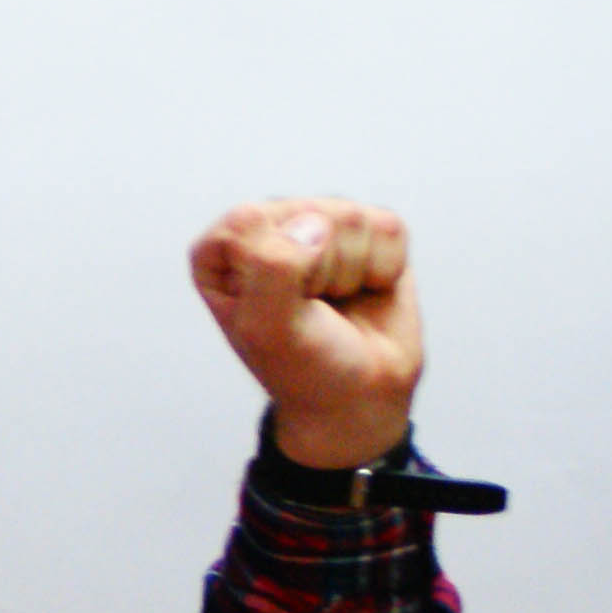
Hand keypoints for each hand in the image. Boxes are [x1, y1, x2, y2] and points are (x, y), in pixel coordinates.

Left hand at [190, 200, 422, 469]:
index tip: (276, 308)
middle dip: (319, 273)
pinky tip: (367, 289)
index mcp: (224, 247)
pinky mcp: (369, 230)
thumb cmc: (301, 367)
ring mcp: (322, 223)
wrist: (358, 397)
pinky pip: (387, 228)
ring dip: (352, 273)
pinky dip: (385, 268)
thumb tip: (313, 223)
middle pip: (308, 215)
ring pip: (349, 218)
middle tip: (312, 310)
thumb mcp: (267, 328)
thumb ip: (272, 268)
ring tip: (336, 302)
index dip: (274, 269)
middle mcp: (270, 226)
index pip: (249, 220)